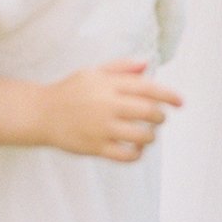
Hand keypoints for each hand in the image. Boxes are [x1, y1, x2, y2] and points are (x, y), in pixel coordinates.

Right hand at [39, 60, 181, 161]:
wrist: (41, 113)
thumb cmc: (70, 90)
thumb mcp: (94, 72)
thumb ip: (121, 67)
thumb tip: (147, 65)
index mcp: (109, 84)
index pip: (147, 88)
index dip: (168, 95)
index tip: (180, 102)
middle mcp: (107, 105)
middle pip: (148, 111)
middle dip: (161, 116)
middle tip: (160, 118)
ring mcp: (101, 128)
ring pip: (141, 135)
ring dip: (151, 136)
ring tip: (148, 134)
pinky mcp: (95, 148)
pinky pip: (125, 155)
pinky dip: (137, 154)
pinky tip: (136, 149)